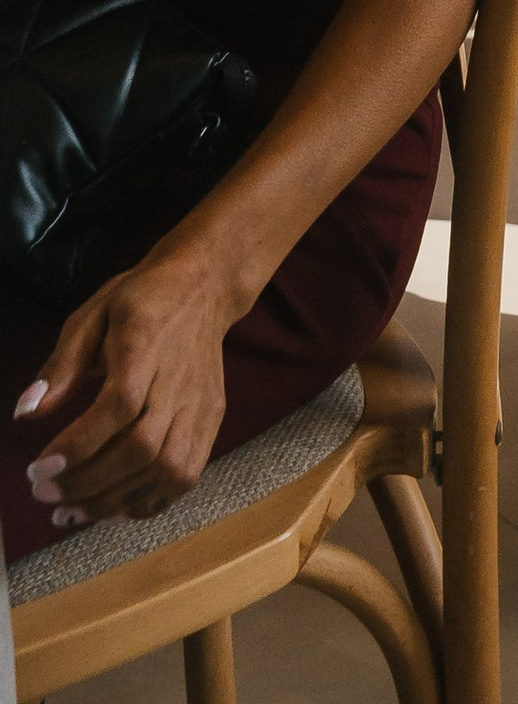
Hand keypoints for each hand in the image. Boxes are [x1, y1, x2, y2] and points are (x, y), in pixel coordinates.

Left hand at [16, 241, 242, 527]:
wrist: (205, 285)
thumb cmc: (142, 299)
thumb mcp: (93, 314)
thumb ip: (60, 364)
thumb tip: (25, 412)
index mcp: (147, 343)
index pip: (118, 406)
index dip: (77, 446)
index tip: (37, 470)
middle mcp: (180, 378)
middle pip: (141, 447)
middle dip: (88, 483)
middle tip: (44, 495)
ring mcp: (201, 402)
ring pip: (168, 468)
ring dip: (116, 501)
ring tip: (74, 513)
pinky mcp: (212, 418)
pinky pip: (187, 475)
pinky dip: (150, 502)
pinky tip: (115, 508)